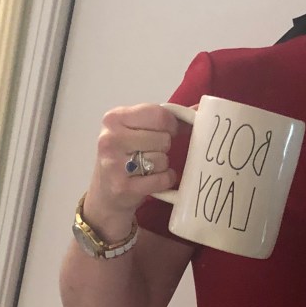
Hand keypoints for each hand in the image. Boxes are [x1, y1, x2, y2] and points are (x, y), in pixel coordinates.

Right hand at [83, 103, 183, 239]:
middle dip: (164, 147)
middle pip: (163, 138)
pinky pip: (161, 179)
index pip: (158, 114)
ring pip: (162, 159)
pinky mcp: (123, 187)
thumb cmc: (125, 159)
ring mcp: (114, 164)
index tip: (168, 132)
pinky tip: (154, 180)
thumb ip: (163, 118)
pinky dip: (165, 180)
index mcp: (114, 118)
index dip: (171, 124)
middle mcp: (110, 139)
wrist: (105, 197)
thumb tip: (201, 109)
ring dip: (163, 165)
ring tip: (148, 168)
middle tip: (151, 153)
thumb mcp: (135, 132)